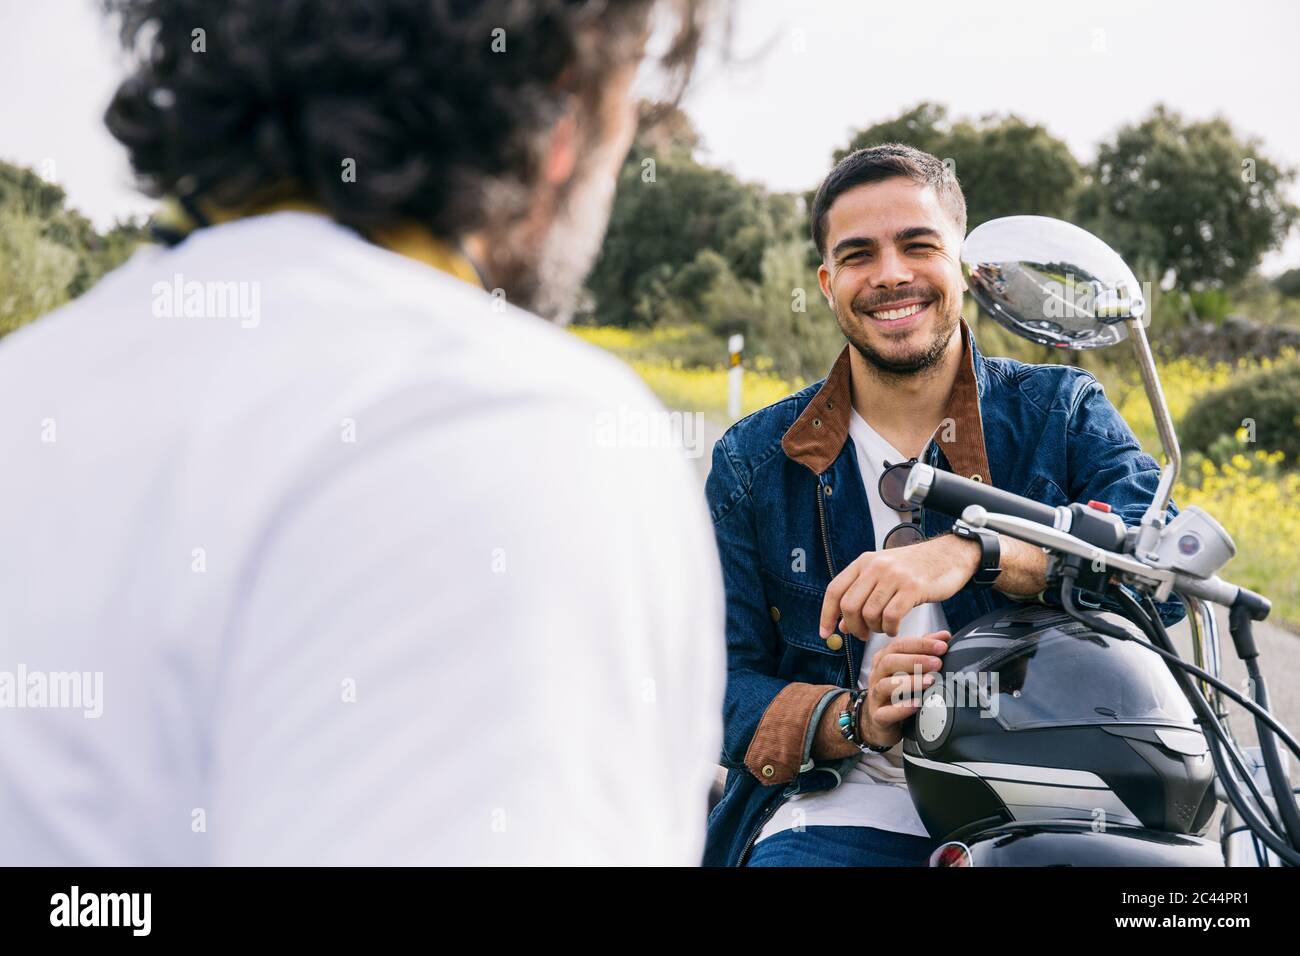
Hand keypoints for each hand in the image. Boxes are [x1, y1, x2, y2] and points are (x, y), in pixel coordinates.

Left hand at [819, 534, 978, 638]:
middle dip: (853, 627)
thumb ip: (861, 596)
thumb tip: (841, 624)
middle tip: (863, 635)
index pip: (834, 590)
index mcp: (864, 562)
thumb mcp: (883, 575)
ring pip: (870, 613)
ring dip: (875, 629)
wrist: (950, 554)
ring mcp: (894, 576)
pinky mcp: (913, 588)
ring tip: (884, 628)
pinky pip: (891, 617)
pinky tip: (895, 629)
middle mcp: (876, 566)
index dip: (826, 615)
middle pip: (849, 605)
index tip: (826, 633)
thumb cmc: (916, 567)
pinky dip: (890, 629)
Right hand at [858, 630, 950, 748]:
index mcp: (884, 659)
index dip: (921, 644)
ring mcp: (875, 696)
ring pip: (886, 685)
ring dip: (910, 682)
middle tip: (937, 663)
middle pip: (889, 661)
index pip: (899, 645)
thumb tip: (943, 636)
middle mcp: (877, 675)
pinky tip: (916, 705)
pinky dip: (901, 708)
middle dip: (915, 660)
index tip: (941, 646)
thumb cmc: (896, 690)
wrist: (879, 720)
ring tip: (929, 682)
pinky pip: (885, 712)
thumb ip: (924, 650)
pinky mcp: (878, 716)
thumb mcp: (907, 667)